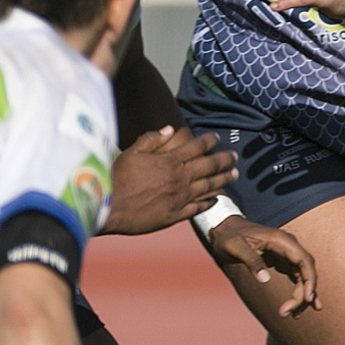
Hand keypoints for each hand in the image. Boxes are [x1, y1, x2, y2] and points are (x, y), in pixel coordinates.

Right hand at [105, 125, 234, 234]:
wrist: (110, 207)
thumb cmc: (117, 178)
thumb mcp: (131, 152)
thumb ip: (152, 140)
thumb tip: (170, 129)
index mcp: (169, 161)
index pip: (196, 147)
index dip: (208, 141)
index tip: (217, 138)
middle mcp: (179, 178)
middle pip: (208, 166)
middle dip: (224, 159)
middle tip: (235, 156)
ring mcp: (179, 198)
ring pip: (208, 186)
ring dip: (223, 179)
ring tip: (234, 174)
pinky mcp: (175, 215)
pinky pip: (198, 208)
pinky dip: (209, 202)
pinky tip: (217, 199)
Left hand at [206, 214, 318, 315]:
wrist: (225, 228)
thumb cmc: (229, 237)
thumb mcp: (236, 247)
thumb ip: (252, 261)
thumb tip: (265, 280)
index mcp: (282, 240)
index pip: (304, 261)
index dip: (309, 280)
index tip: (307, 298)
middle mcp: (289, 246)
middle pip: (306, 272)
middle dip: (302, 294)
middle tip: (288, 313)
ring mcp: (287, 254)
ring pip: (303, 277)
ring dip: (301, 296)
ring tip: (294, 315)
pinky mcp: (283, 261)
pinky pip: (297, 277)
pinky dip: (299, 291)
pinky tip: (300, 305)